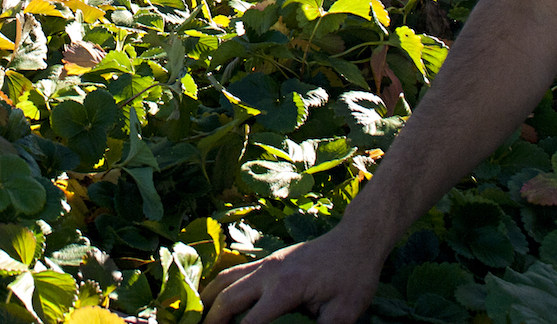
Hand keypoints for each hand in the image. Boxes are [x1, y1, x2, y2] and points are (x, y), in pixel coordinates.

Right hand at [201, 227, 383, 323]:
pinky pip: (235, 271)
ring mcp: (266, 262)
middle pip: (227, 298)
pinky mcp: (269, 259)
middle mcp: (269, 271)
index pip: (250, 323)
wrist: (356, 240)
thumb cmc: (353, 277)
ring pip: (225, 279)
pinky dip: (220, 286)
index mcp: (285, 287)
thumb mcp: (344, 313)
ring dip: (209, 300)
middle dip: (212, 321)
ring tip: (200, 318)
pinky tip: (217, 298)